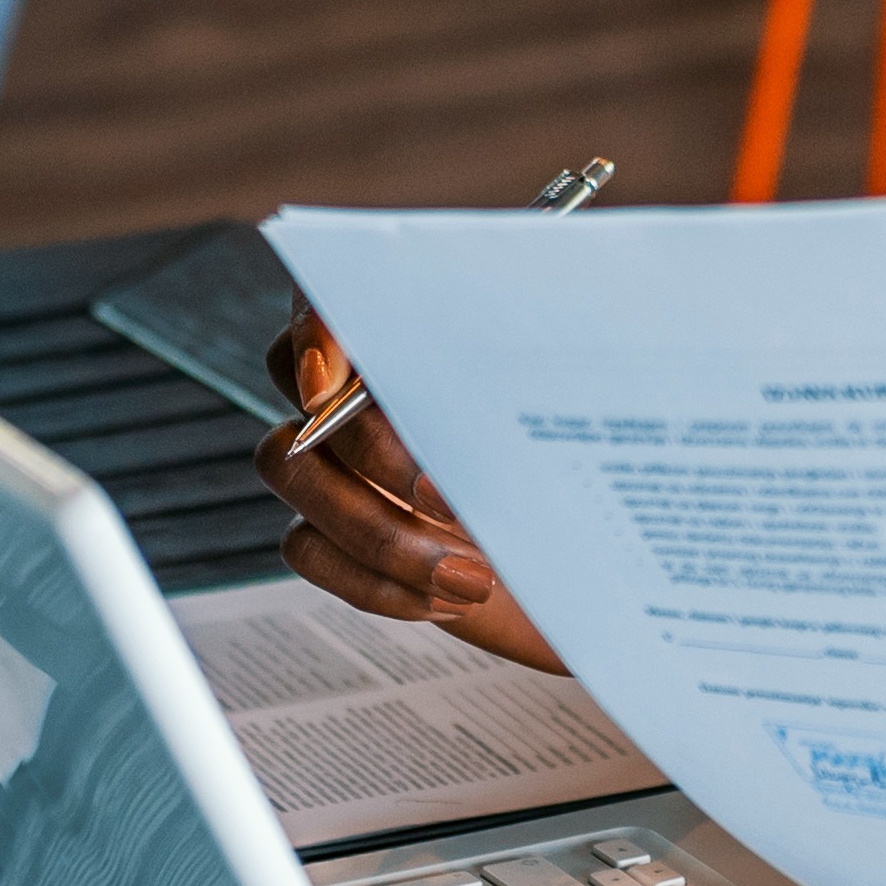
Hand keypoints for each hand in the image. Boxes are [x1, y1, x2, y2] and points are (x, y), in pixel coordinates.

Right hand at [255, 314, 563, 673]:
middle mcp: (360, 387)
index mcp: (413, 332)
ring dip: (381, 533)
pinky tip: (448, 593)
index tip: (332, 381)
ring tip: (473, 574)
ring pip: (291, 473)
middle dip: (377, 454)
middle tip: (448, 498)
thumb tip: (505, 337)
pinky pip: (308, 549)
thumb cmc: (586, 465)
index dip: (313, 328)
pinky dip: (377, 582)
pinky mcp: (334, 530)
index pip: (330, 293)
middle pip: (309, 396)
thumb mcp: (582, 397)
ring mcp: (337, 459)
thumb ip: (542, 360)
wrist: (594, 561)